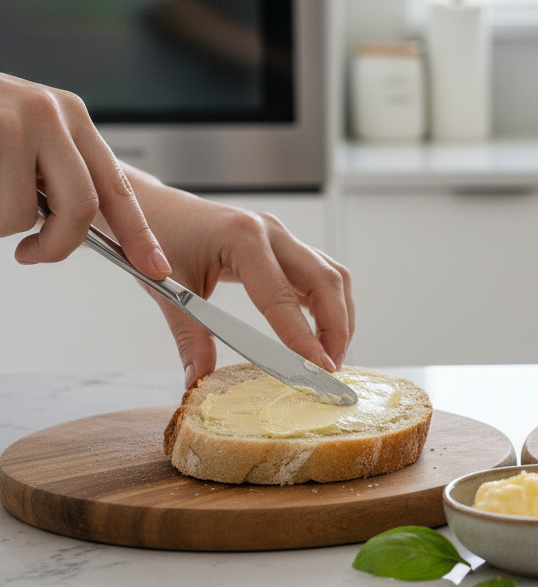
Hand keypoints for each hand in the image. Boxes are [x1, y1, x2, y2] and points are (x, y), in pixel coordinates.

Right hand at [0, 73, 169, 278]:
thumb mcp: (26, 138)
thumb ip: (56, 174)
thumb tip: (85, 229)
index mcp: (71, 117)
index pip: (116, 187)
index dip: (138, 233)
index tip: (154, 266)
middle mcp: (49, 112)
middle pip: (80, 208)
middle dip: (56, 245)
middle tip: (32, 253)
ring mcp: (12, 119)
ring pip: (21, 215)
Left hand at [126, 168, 354, 388]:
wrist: (149, 206)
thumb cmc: (155, 238)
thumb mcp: (168, 290)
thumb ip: (189, 336)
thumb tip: (199, 380)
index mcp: (242, 238)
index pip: (282, 296)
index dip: (303, 337)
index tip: (317, 369)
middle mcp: (271, 232)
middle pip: (325, 280)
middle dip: (336, 328)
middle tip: (330, 368)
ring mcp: (281, 236)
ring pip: (331, 275)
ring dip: (339, 316)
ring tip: (331, 354)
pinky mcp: (283, 245)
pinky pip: (321, 273)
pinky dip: (330, 304)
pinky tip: (323, 332)